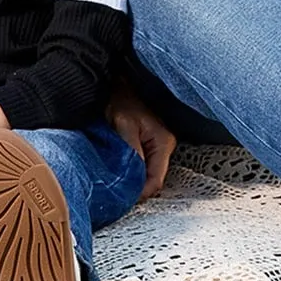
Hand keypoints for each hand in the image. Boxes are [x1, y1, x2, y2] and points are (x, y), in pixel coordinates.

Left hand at [105, 83, 175, 200]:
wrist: (115, 82)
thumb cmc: (119, 98)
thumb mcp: (123, 125)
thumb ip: (131, 154)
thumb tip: (132, 181)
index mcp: (163, 142)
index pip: (155, 181)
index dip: (139, 193)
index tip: (122, 198)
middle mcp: (164, 145)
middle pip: (152, 180)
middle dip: (135, 188)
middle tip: (116, 193)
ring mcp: (157, 145)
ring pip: (146, 174)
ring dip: (132, 180)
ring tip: (115, 182)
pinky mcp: (148, 144)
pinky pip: (142, 165)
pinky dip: (131, 171)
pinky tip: (119, 172)